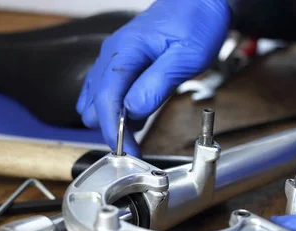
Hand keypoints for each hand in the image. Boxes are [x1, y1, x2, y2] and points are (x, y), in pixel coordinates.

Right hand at [76, 0, 230, 156]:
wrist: (200, 3)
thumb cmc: (197, 23)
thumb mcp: (186, 57)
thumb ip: (157, 85)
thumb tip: (134, 111)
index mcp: (125, 51)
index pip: (105, 98)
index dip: (113, 129)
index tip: (127, 151)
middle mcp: (112, 55)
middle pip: (94, 103)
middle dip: (113, 126)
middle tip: (138, 140)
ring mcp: (113, 59)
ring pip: (96, 100)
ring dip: (115, 119)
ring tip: (142, 125)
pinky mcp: (120, 64)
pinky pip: (107, 92)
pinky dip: (119, 108)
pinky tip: (139, 112)